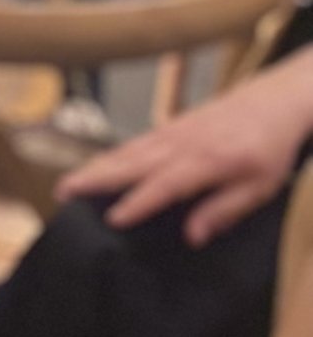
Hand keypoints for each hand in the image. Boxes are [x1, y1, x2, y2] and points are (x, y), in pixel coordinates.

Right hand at [57, 51, 312, 245]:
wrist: (274, 101)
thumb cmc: (269, 147)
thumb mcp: (260, 186)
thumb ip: (225, 210)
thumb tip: (192, 235)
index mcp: (206, 162)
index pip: (164, 185)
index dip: (138, 203)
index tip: (113, 220)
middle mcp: (182, 144)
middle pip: (131, 163)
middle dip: (94, 178)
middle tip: (62, 192)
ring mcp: (172, 132)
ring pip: (127, 151)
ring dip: (95, 166)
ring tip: (68, 182)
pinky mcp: (170, 126)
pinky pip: (135, 143)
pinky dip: (112, 155)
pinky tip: (99, 166)